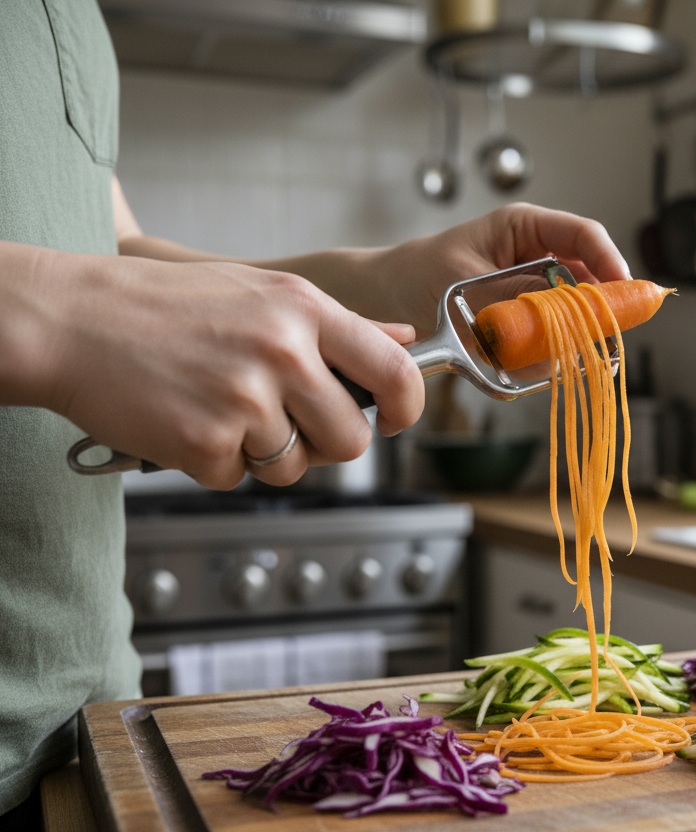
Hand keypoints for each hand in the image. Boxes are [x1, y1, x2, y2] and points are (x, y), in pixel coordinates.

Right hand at [3, 245, 423, 489]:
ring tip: (221, 409)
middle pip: (350, 439)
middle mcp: (284, 353)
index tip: (392, 419)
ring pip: (295, 466)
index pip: (395, 370)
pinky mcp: (207, 444)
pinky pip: (240, 477)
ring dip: (265, 454)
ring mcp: (246, 400)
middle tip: (284, 422)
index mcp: (304, 310)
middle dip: (324, 444)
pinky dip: (216, 461)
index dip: (406, 406)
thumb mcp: (261, 292)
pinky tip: (188, 420)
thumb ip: (339, 324)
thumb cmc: (163, 304)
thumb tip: (403, 338)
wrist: (70, 320)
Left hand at [368, 203, 631, 337]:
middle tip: (602, 334)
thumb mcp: (466, 283)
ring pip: (573, 310)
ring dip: (570, 333)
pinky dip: (550, 351)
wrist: (386, 298)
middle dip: (594, 306)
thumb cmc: (418, 274)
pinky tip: (541, 362)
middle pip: (588, 276)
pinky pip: (552, 334)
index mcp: (524, 227)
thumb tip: (557, 321)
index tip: (622, 290)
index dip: (609, 261)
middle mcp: (536, 255)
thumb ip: (514, 299)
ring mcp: (533, 287)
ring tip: (563, 352)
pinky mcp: (526, 318)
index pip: (583, 235)